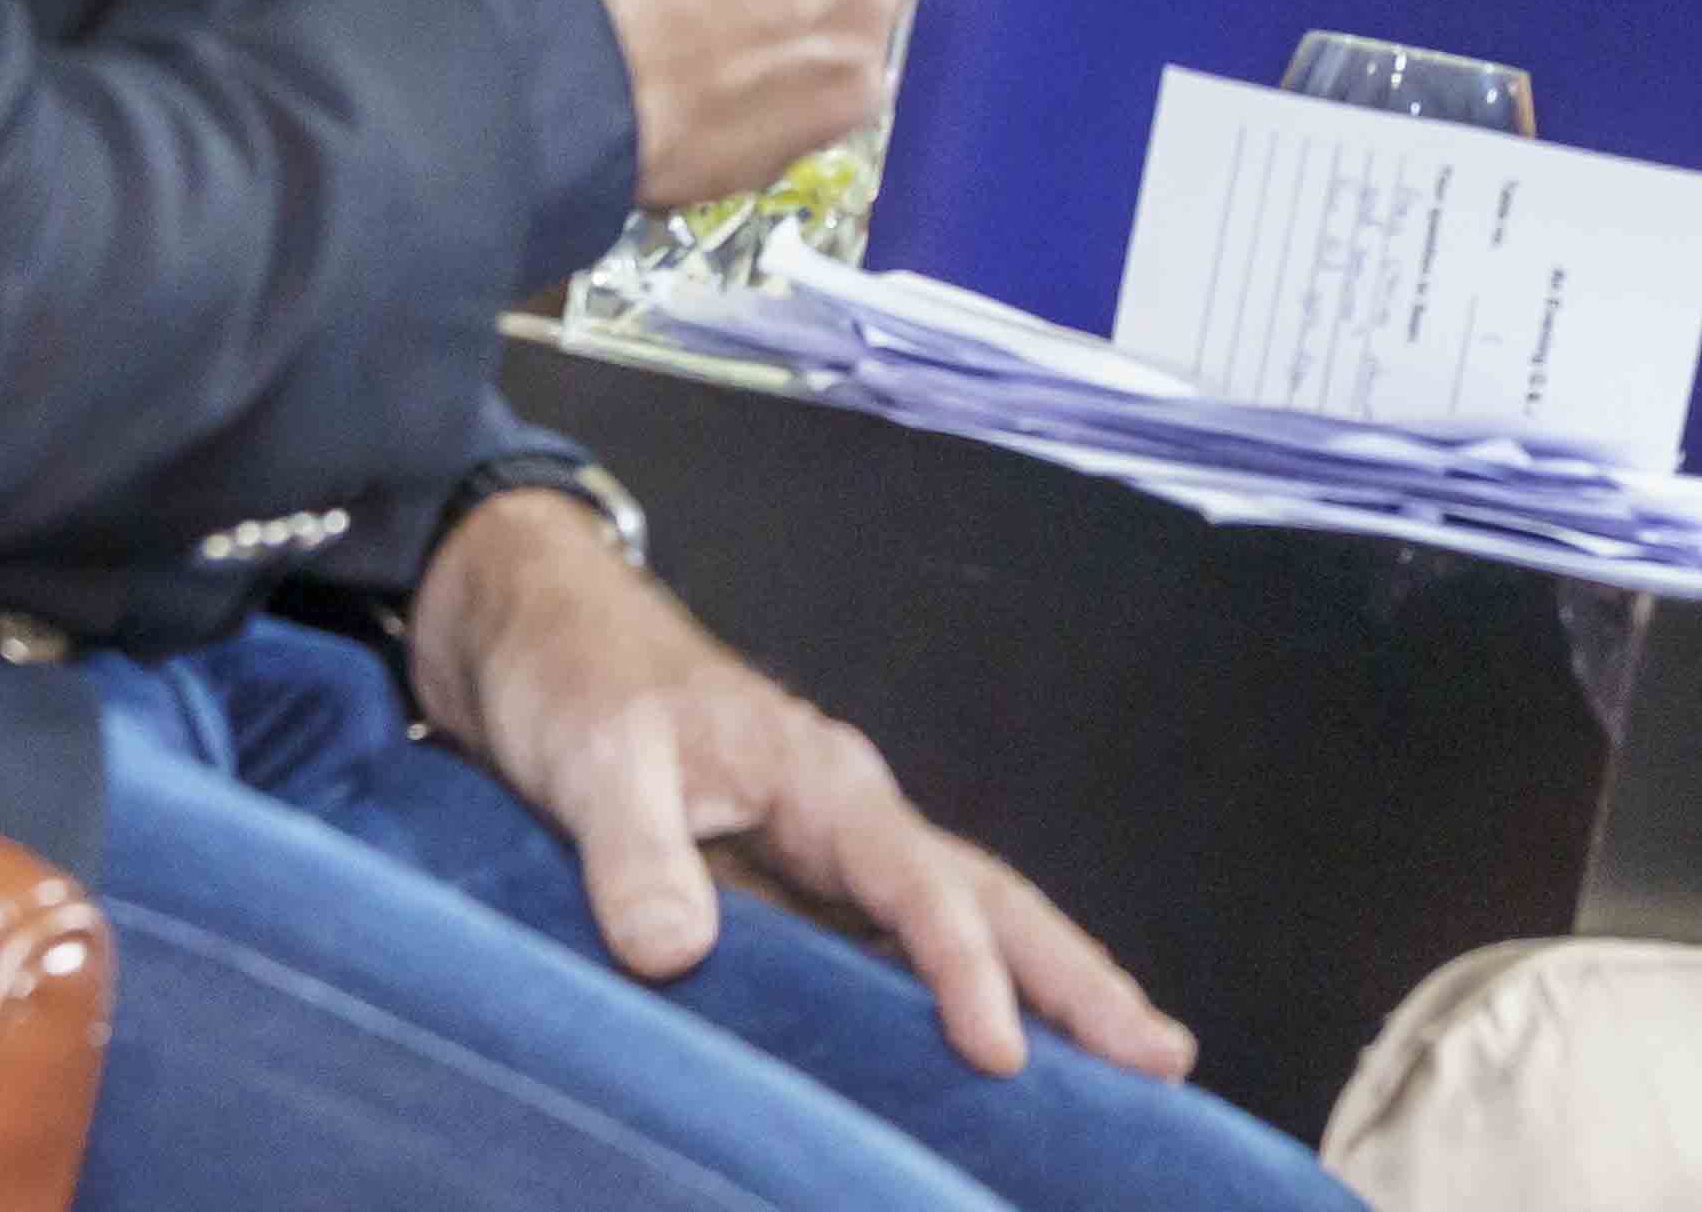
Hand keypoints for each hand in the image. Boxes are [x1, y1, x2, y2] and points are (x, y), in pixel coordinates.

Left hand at [410, 486, 1192, 1082]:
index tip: (1001, 1051)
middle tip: (1164, 1057)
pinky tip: (992, 1044)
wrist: (537, 640)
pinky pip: (898, 947)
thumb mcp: (594, 762)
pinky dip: (960, 991)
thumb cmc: (576, 684)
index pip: (917, 882)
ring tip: (1130, 1061)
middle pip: (988, 899)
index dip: (962, 968)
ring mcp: (828, 853)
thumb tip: (677, 953)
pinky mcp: (793, 885)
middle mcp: (848, 816)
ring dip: (1043, 987)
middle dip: (1077, 977)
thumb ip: (634, 854)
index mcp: (821, 780)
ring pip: (962, 922)